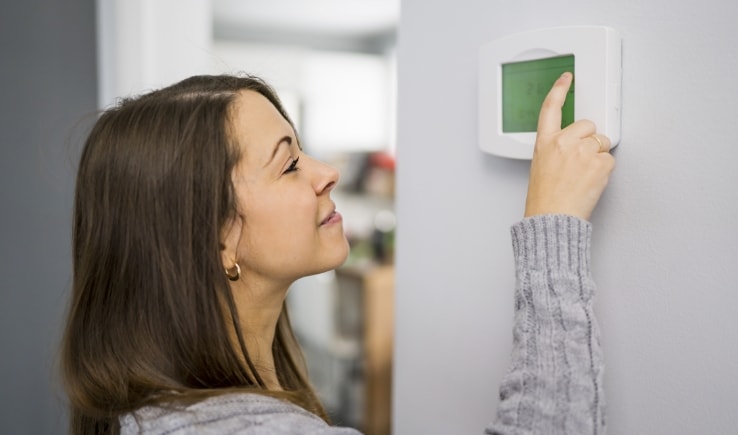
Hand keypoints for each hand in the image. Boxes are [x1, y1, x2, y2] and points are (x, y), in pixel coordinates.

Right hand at [524, 72, 614, 220]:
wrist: (552, 218)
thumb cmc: (545, 198)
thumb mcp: (541, 166)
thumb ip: (556, 149)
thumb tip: (574, 144)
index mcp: (545, 142)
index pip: (551, 108)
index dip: (559, 89)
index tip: (567, 78)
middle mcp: (563, 142)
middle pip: (588, 125)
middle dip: (589, 139)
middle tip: (581, 161)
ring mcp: (582, 151)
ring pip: (601, 142)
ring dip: (597, 156)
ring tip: (584, 175)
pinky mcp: (599, 163)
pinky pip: (609, 159)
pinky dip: (604, 170)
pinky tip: (591, 181)